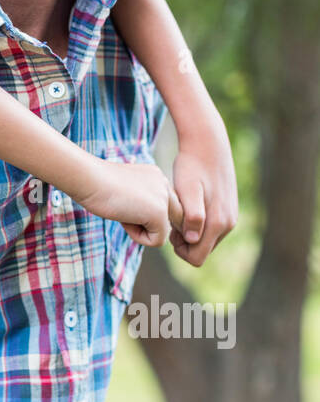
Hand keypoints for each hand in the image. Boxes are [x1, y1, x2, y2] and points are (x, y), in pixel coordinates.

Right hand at [75, 159, 182, 247]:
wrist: (90, 178)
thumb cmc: (96, 184)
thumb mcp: (123, 191)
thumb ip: (138, 201)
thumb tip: (144, 221)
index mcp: (156, 176)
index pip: (167, 203)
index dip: (152, 215)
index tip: (133, 215)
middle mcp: (164, 184)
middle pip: (175, 217)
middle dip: (158, 226)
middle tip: (132, 223)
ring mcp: (164, 198)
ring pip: (164, 229)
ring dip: (142, 230)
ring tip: (122, 216)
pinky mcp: (159, 213)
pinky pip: (157, 240)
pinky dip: (138, 237)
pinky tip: (124, 221)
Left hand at [170, 117, 238, 265]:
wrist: (207, 144)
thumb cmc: (192, 166)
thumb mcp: (187, 190)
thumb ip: (192, 216)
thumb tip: (193, 239)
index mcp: (218, 223)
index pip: (197, 258)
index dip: (179, 249)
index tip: (170, 230)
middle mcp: (229, 224)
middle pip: (202, 250)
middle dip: (185, 242)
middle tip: (172, 220)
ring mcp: (230, 217)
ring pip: (206, 239)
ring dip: (190, 232)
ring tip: (179, 211)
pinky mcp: (228, 209)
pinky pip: (210, 228)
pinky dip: (197, 223)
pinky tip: (188, 206)